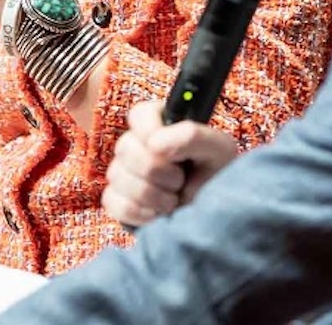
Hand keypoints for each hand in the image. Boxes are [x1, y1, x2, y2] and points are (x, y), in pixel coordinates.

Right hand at [102, 100, 238, 226]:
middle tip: (180, 180)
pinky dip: (140, 213)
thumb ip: (190, 136)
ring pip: (118, 176)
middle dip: (159, 171)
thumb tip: (154, 144)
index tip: (173, 153)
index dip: (152, 133)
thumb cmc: (215, 176)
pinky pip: (114, 202)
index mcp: (160, 121)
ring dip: (154, 196)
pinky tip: (158, 214)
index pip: (139, 115)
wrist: (211, 215)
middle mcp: (136, 143)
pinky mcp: (116, 199)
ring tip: (174, 199)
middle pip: (126, 148)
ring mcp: (123, 171)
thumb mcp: (217, 150)